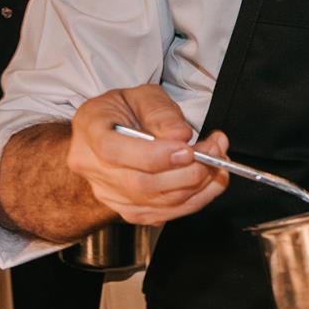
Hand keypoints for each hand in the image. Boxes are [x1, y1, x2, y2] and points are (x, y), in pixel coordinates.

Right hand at [67, 84, 228, 224]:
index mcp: (90, 130)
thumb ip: (160, 113)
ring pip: (156, 202)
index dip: (154, 155)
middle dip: (187, 171)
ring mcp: (109, 194)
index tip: (187, 150)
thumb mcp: (141, 95)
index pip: (114, 151)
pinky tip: (210, 181)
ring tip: (218, 161)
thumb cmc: (122, 110)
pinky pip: (164, 213)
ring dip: (197, 185)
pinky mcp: (128, 210)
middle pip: (140, 183)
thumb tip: (181, 136)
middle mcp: (93, 168)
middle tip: (215, 150)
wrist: (106, 133)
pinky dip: (194, 200)